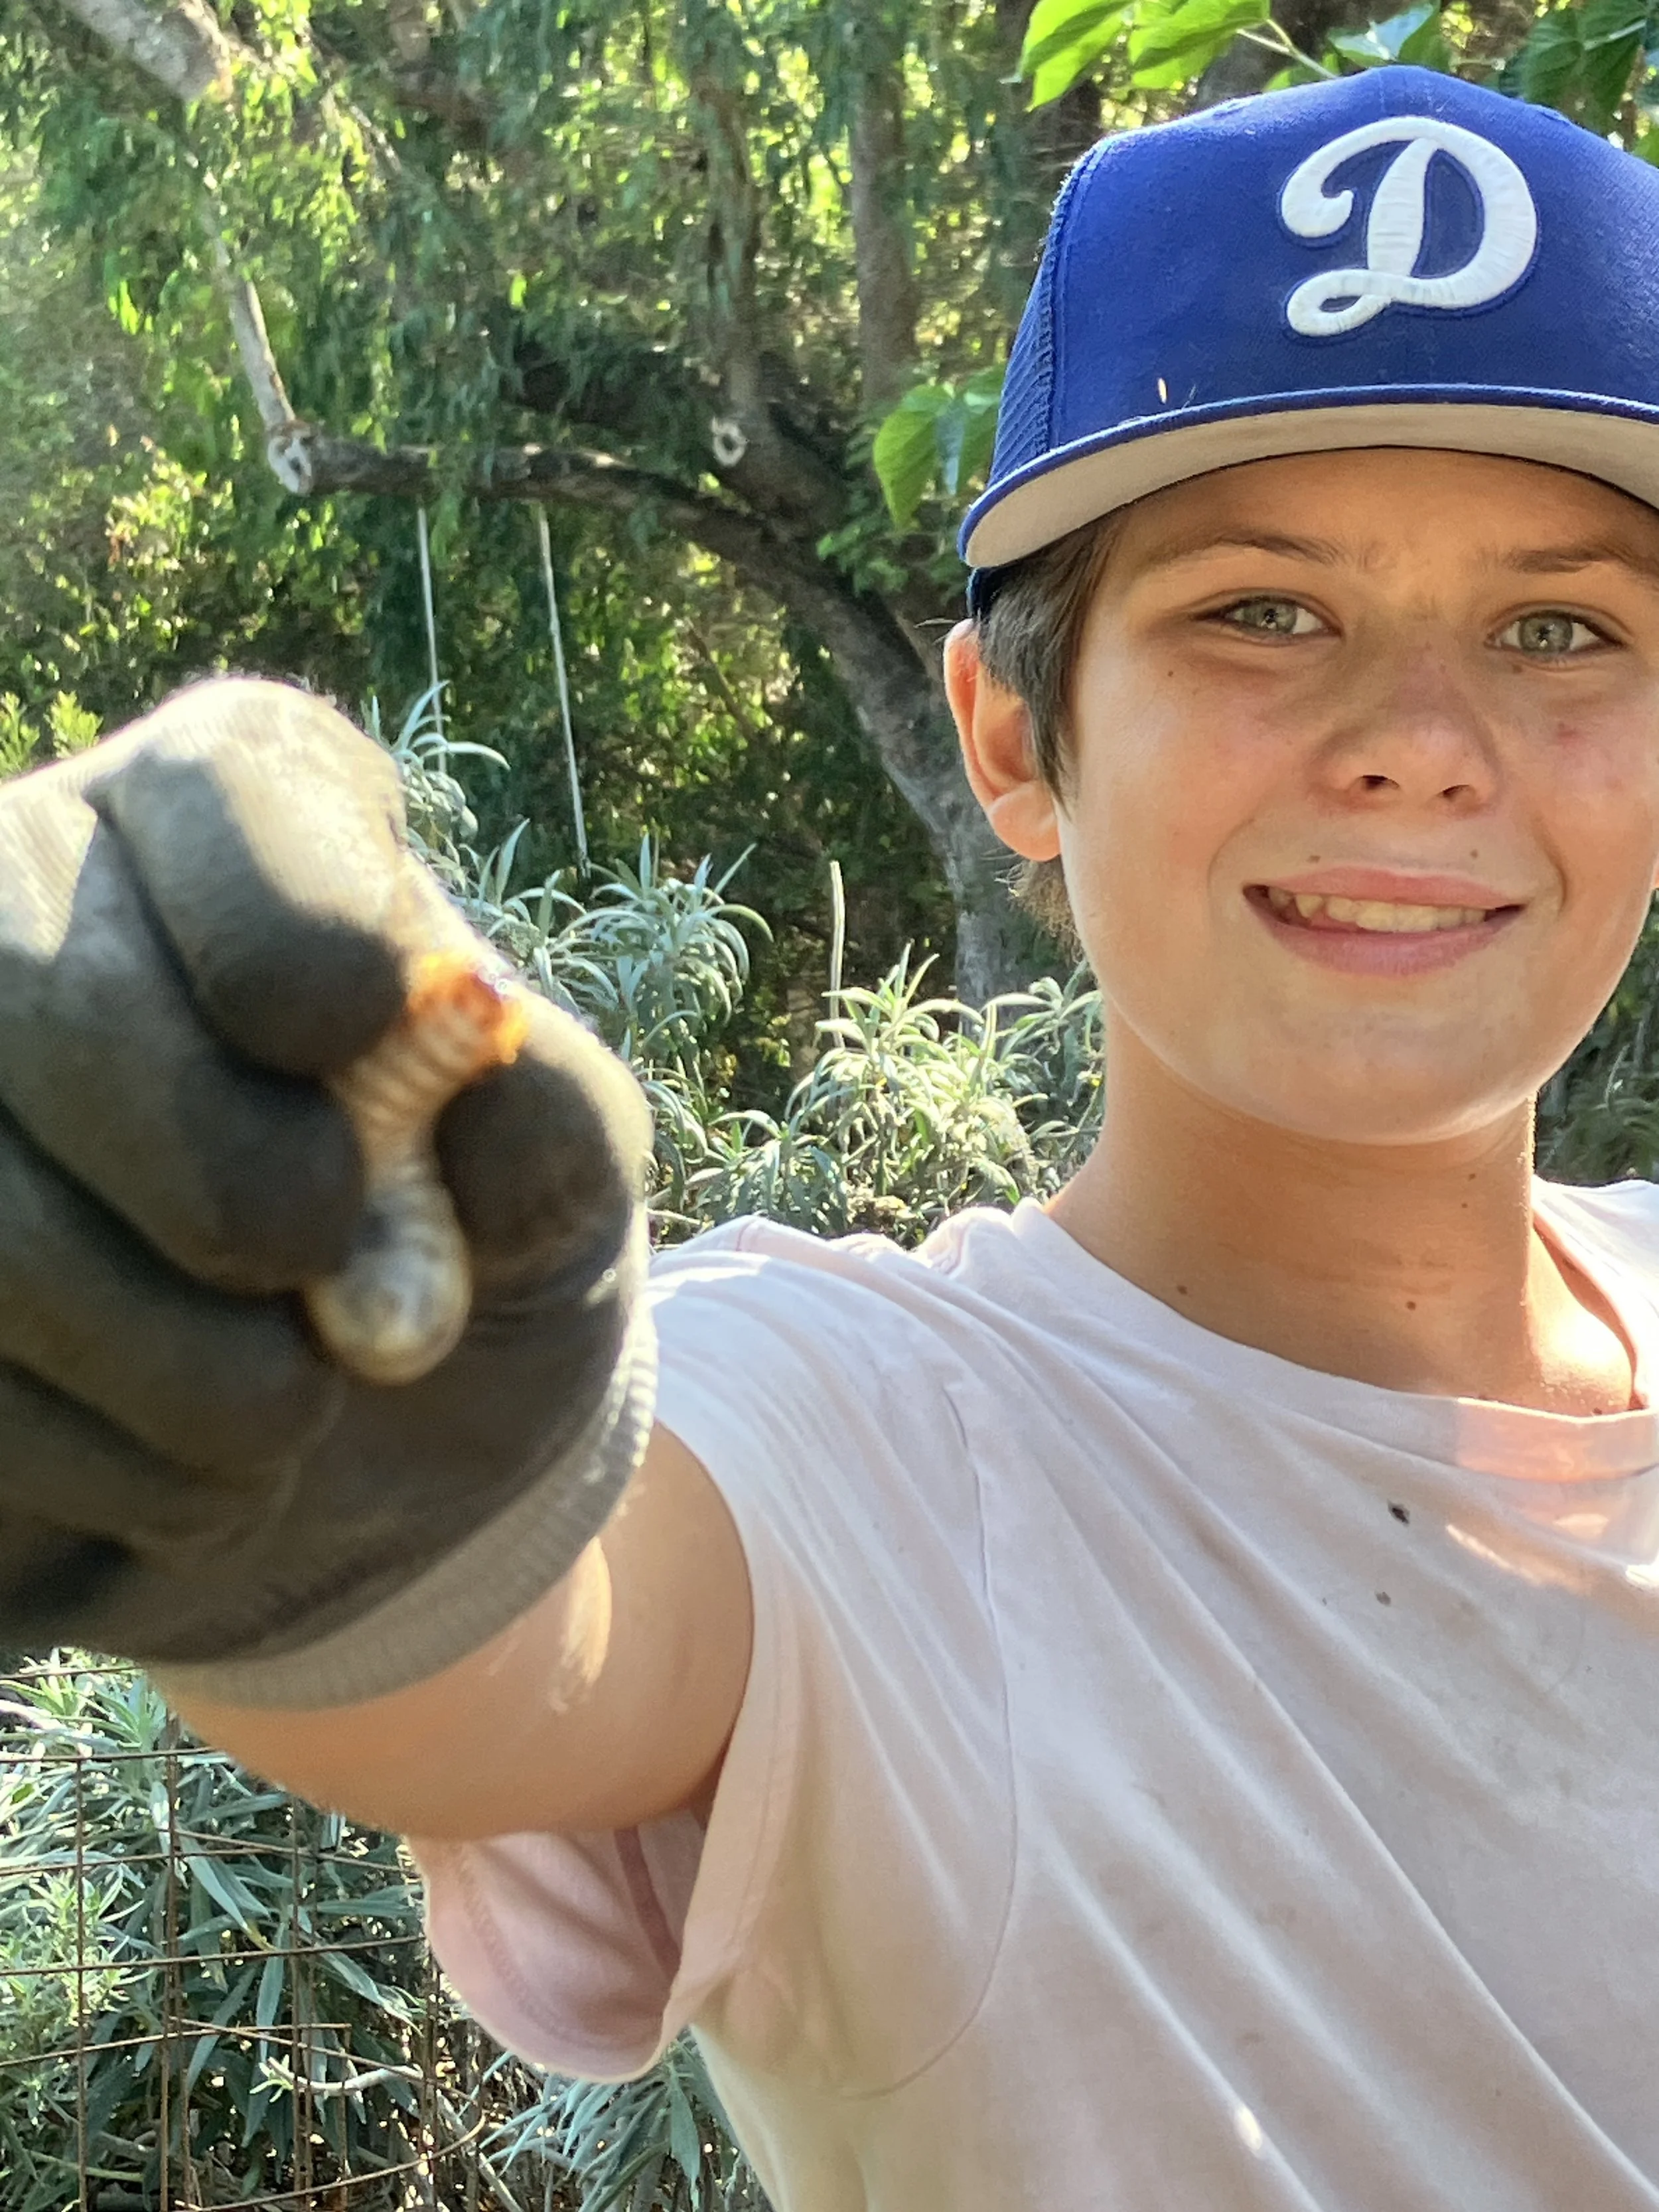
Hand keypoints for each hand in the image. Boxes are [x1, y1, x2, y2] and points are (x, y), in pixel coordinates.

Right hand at [0, 679, 652, 1703]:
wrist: (360, 1464)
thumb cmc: (468, 1270)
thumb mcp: (563, 1198)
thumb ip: (546, 1123)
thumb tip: (475, 1039)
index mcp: (245, 829)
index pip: (233, 790)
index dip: (298, 919)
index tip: (365, 1027)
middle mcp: (42, 908)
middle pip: (53, 991)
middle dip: (231, 1183)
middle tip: (323, 1268)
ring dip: (178, 1366)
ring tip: (285, 1418)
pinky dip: (97, 1463)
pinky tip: (182, 1470)